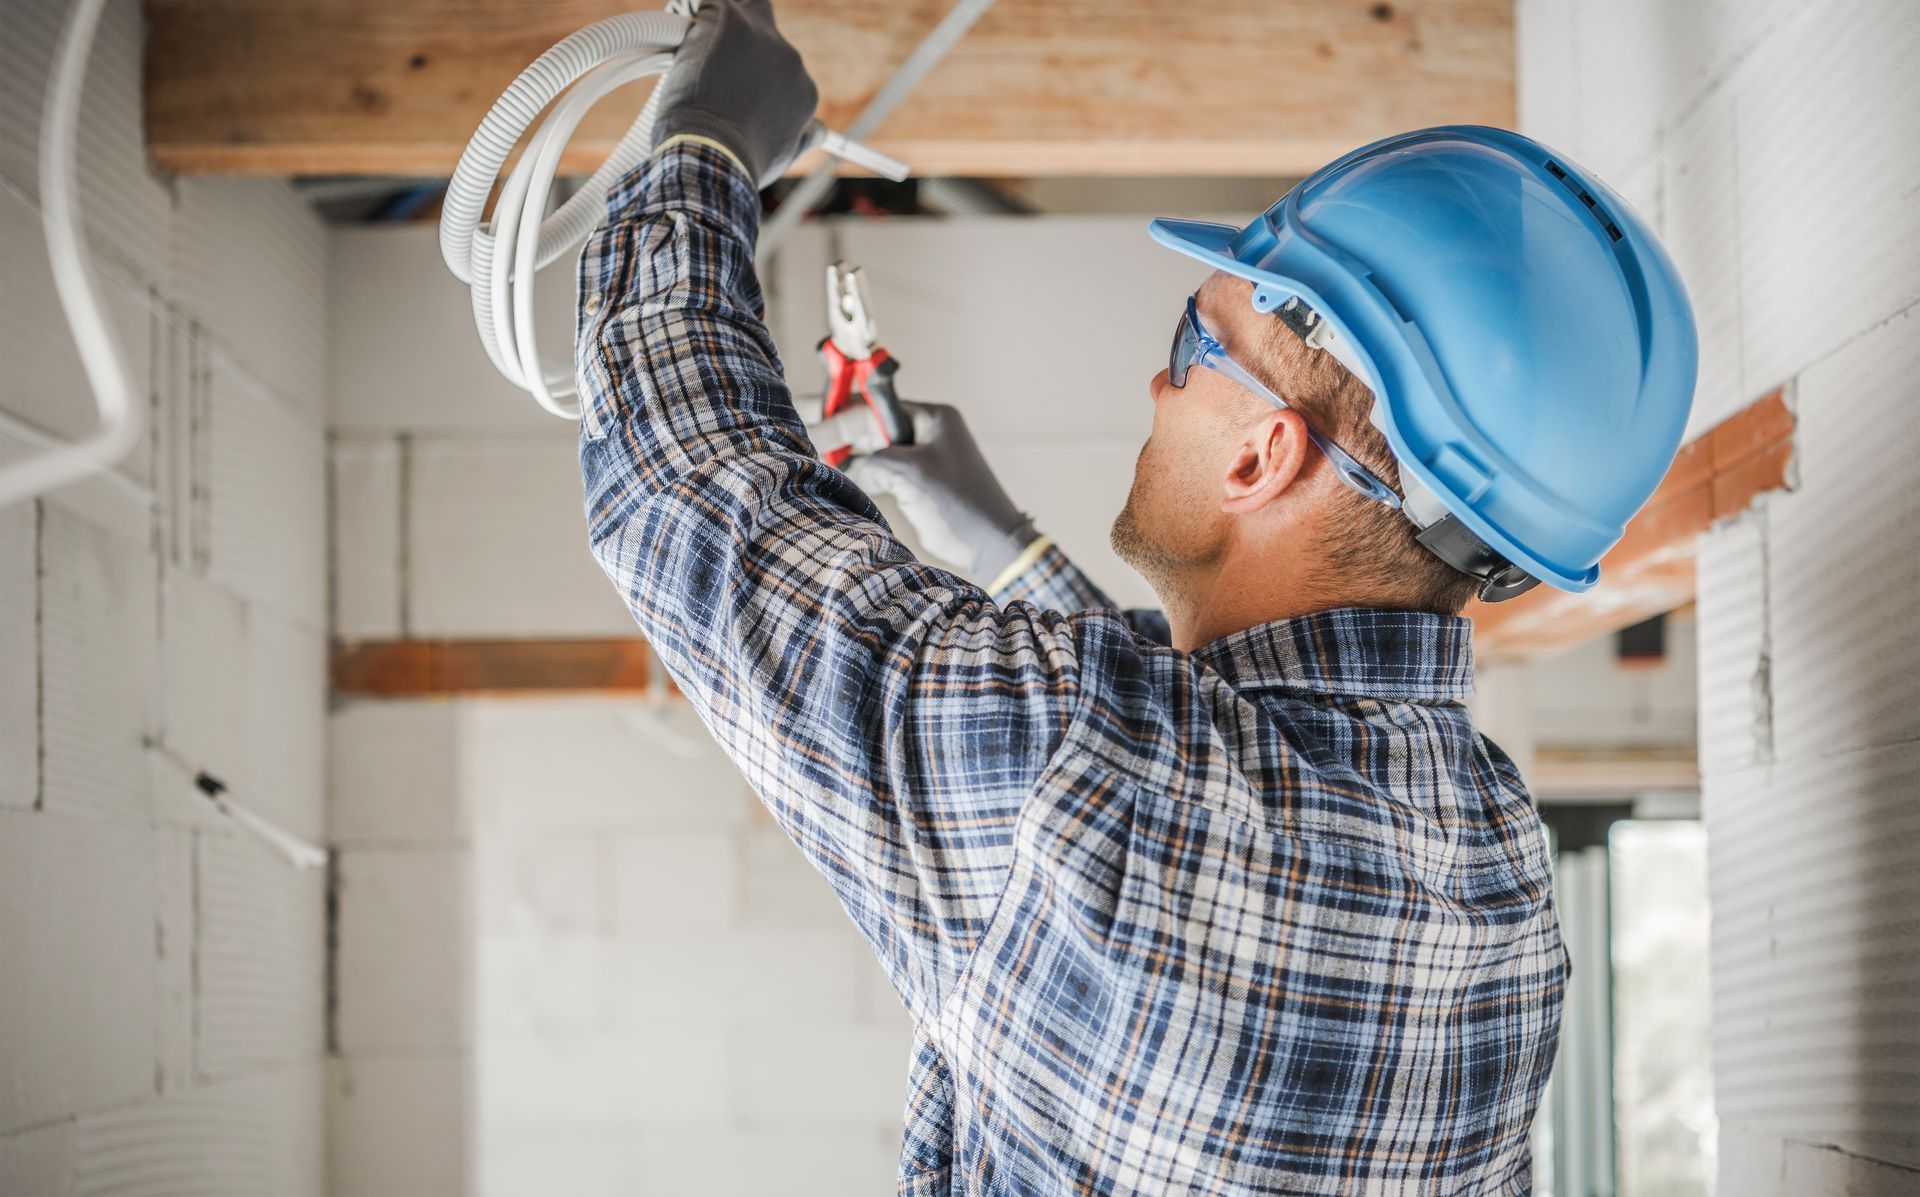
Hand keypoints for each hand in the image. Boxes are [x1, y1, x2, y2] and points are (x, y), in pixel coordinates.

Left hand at [653, 0, 819, 185]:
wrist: (713, 152)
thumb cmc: (740, 162)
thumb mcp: (782, 156)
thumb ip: (801, 137)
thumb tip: (818, 131)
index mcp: (803, 91)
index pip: (779, 70)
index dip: (750, 76)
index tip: (727, 90)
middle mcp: (790, 59)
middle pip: (765, 36)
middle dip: (738, 50)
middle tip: (708, 73)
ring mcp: (762, 37)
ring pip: (746, 9)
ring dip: (724, 25)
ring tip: (696, 50)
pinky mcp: (731, 20)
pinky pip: (711, 1)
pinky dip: (695, 13)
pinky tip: (680, 33)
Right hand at [805, 399, 1037, 581]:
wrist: (989, 543)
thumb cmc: (958, 502)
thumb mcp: (911, 472)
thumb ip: (874, 459)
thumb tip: (846, 464)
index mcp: (932, 418)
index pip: (877, 406)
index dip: (843, 412)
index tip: (812, 415)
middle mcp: (926, 433)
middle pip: (872, 426)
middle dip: (839, 431)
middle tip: (805, 433)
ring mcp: (920, 460)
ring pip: (873, 450)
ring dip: (846, 454)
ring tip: (813, 457)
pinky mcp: (915, 484)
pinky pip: (880, 472)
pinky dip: (860, 474)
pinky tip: (835, 477)